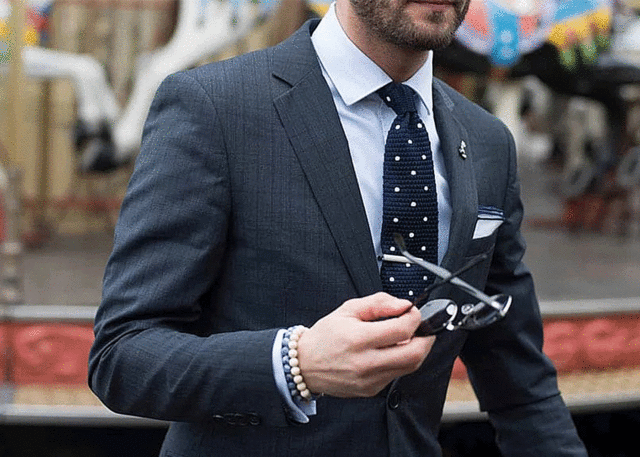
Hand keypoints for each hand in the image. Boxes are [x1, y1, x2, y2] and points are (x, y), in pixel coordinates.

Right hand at [296, 292, 434, 397]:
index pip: (402, 329)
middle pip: (414, 354)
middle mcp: (365, 362)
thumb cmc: (325, 336)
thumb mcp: (348, 310)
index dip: (415, 318)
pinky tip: (393, 352)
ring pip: (410, 367)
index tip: (414, 313)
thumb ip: (378, 303)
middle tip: (423, 328)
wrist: (305, 365)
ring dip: (418, 351)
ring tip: (410, 338)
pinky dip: (402, 361)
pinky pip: (397, 375)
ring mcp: (370, 380)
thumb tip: (404, 305)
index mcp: (358, 339)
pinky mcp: (372, 390)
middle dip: (426, 338)